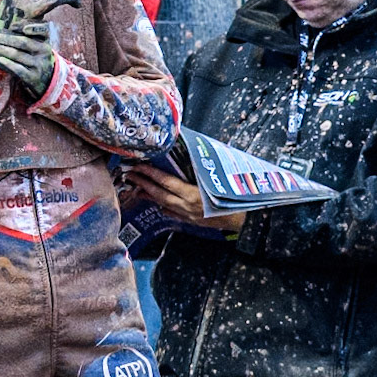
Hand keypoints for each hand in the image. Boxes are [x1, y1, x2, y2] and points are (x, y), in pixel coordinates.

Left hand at [0, 23, 56, 97]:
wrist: (43, 78)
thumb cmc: (32, 55)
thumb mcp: (32, 44)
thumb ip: (19, 35)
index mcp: (45, 40)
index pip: (43, 30)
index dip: (31, 26)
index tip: (13, 26)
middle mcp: (44, 51)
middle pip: (24, 42)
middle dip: (7, 38)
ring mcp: (39, 64)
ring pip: (18, 55)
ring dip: (1, 49)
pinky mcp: (33, 77)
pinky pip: (18, 69)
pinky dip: (6, 63)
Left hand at [125, 162, 246, 233]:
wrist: (248, 222)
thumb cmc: (236, 197)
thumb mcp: (219, 180)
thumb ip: (202, 170)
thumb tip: (191, 154)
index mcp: (193, 194)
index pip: (166, 182)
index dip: (150, 174)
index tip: (137, 165)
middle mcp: (187, 206)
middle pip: (159, 194)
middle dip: (143, 183)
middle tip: (129, 174)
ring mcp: (188, 215)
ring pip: (163, 204)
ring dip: (149, 195)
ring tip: (136, 187)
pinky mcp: (192, 221)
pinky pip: (173, 213)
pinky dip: (163, 207)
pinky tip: (156, 203)